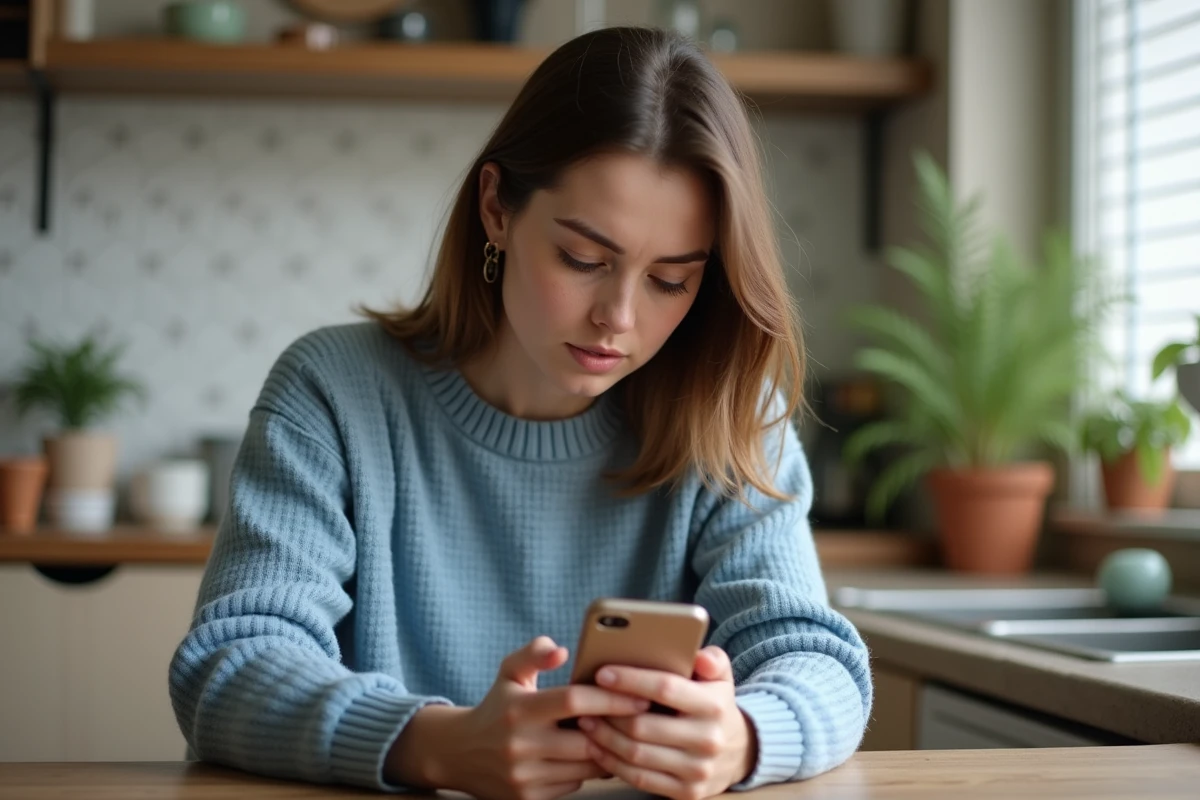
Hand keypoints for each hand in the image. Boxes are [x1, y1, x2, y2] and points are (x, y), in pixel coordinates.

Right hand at [388, 636, 649, 799]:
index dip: (611, 697)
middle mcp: (520, 745)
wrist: (460, 753)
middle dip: (617, 730)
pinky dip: (585, 771)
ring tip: (621, 736)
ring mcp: (523, 776)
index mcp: (520, 709)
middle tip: (641, 720)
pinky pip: (573, 785)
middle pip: (587, 740)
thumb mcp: (509, 673)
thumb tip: (561, 650)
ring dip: (607, 752)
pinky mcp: (527, 799)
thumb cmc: (496, 707)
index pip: (574, 701)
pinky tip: (588, 756)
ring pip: (585, 767)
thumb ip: (533, 654)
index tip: (639, 695)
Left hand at [578, 646, 757, 799]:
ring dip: (604, 738)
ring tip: (586, 721)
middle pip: (643, 726)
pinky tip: (598, 748)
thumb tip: (699, 656)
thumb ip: (711, 660)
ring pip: (637, 754)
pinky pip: (640, 778)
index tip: (602, 673)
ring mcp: (697, 770)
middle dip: (609, 713)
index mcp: (714, 706)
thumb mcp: (720, 677)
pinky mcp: (685, 792)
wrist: (738, 752)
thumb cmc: (715, 705)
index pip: (666, 689)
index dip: (631, 680)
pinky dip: (613, 763)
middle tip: (585, 701)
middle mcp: (708, 740)